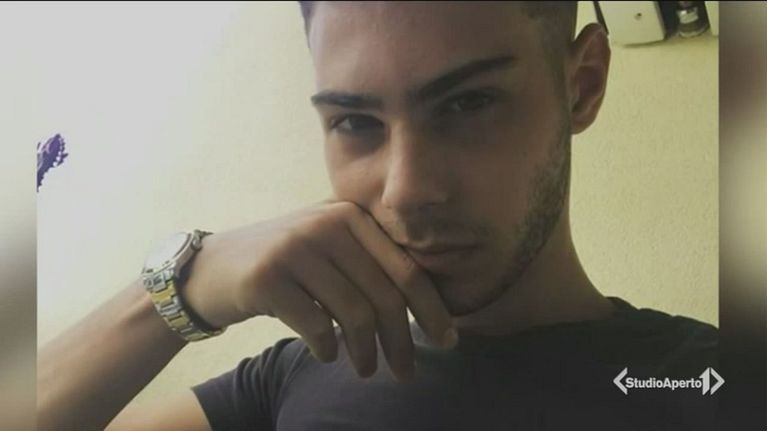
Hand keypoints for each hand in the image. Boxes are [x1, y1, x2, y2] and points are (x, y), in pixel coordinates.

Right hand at [180, 200, 457, 381]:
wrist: (212, 267)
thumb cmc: (285, 265)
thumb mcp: (328, 249)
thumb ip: (370, 263)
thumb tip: (425, 310)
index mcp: (351, 216)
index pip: (406, 268)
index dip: (432, 309)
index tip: (448, 340)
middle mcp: (327, 224)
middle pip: (385, 296)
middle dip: (403, 341)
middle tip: (407, 372)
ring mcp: (296, 248)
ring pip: (354, 315)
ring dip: (366, 353)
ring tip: (367, 369)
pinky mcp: (268, 277)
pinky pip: (317, 326)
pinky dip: (327, 349)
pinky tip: (326, 355)